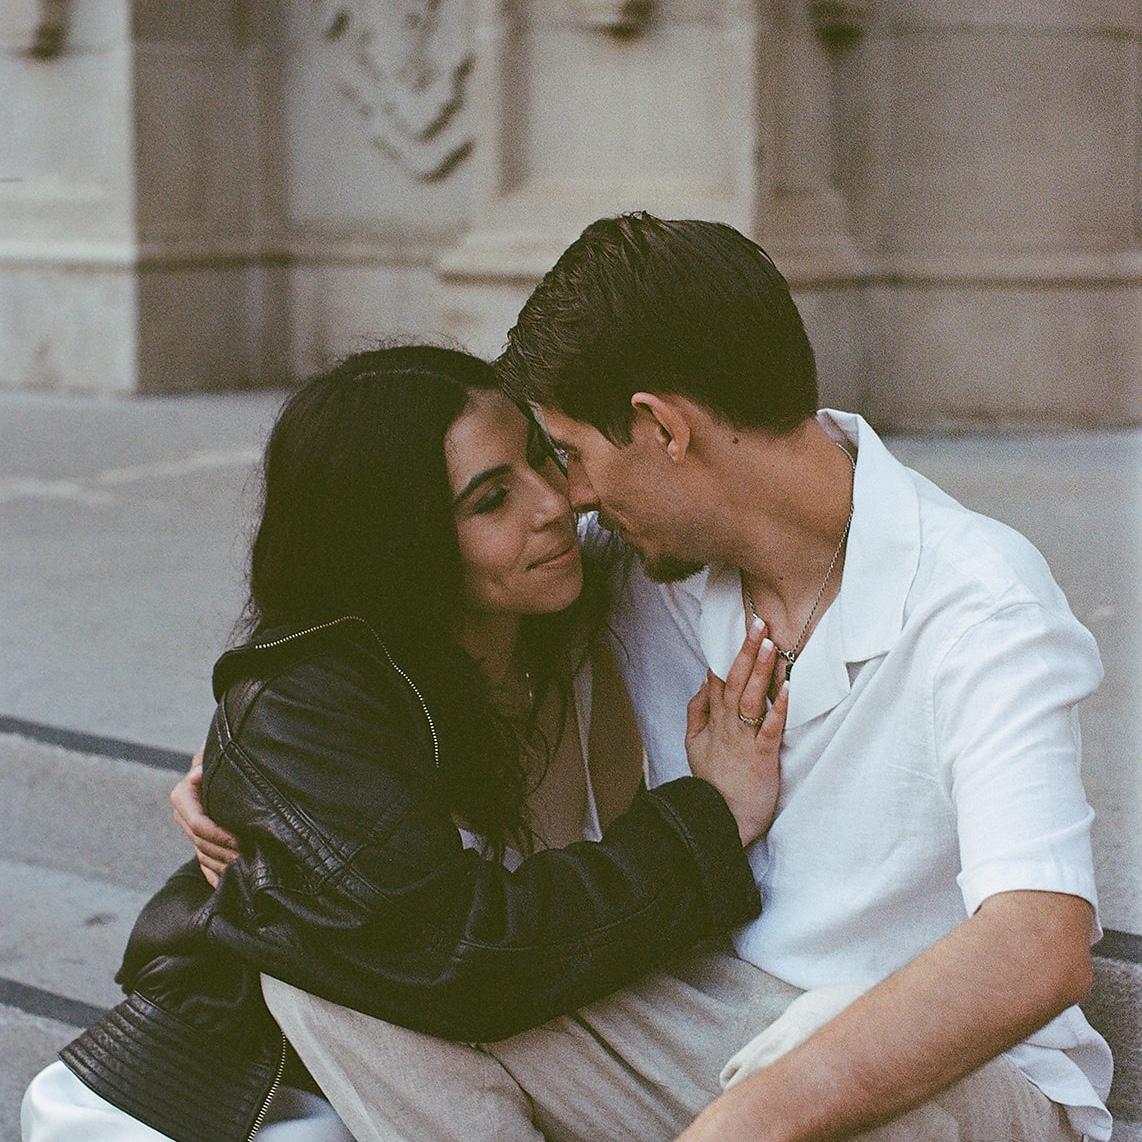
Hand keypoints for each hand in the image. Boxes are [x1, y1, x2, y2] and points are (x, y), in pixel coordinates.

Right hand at [171, 746, 239, 886]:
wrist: (226, 758)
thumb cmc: (228, 750)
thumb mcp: (217, 751)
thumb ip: (208, 761)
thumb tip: (198, 773)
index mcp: (184, 795)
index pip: (198, 824)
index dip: (219, 836)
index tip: (241, 841)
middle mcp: (184, 814)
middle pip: (202, 844)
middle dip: (226, 854)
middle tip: (251, 859)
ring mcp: (191, 829)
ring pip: (203, 856)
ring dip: (223, 866)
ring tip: (246, 871)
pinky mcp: (202, 839)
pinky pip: (204, 863)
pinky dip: (215, 875)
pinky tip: (229, 885)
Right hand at [685, 619, 788, 846]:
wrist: (720, 819)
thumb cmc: (713, 783)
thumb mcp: (693, 744)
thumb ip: (697, 711)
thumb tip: (703, 681)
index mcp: (712, 721)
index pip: (718, 679)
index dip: (728, 652)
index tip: (740, 628)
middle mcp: (727, 725)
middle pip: (734, 680)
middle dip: (746, 650)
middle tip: (758, 623)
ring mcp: (744, 739)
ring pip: (751, 697)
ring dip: (760, 669)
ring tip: (770, 643)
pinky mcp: (761, 756)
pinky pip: (770, 726)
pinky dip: (779, 706)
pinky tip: (787, 686)